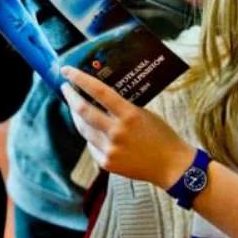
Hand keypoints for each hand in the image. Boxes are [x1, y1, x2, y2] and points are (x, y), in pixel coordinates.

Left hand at [59, 66, 194, 188]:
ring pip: (83, 128)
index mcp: (129, 115)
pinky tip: (92, 130)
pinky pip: (91, 145)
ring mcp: (110, 149)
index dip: (80, 79)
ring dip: (76, 115)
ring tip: (74, 106)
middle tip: (65, 88)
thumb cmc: (161, 135)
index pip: (99, 91)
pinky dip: (90, 135)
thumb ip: (121, 107)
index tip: (67, 70)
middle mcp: (116, 132)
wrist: (171, 166)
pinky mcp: (106, 163)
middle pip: (83, 111)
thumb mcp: (144, 113)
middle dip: (70, 97)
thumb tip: (98, 96)